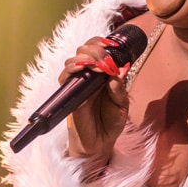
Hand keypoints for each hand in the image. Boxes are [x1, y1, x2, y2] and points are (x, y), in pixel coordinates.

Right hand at [60, 36, 131, 166]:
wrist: (100, 143)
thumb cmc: (111, 123)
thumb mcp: (122, 105)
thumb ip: (120, 88)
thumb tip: (121, 70)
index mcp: (102, 74)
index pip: (97, 49)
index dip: (103, 43)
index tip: (113, 45)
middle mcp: (88, 76)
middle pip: (84, 50)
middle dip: (96, 49)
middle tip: (106, 58)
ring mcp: (77, 85)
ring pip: (73, 60)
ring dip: (86, 57)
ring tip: (98, 64)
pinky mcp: (69, 95)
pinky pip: (65, 78)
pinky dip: (72, 69)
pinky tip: (83, 68)